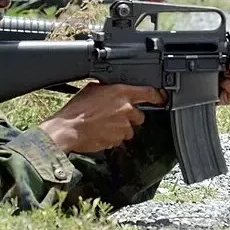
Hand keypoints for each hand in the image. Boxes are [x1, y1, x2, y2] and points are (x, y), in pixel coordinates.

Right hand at [38, 83, 165, 153]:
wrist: (68, 129)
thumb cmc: (77, 109)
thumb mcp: (93, 89)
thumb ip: (109, 89)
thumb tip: (114, 89)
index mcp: (121, 93)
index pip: (149, 93)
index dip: (157, 96)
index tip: (161, 98)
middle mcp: (126, 109)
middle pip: (139, 115)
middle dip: (130, 117)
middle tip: (114, 115)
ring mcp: (123, 126)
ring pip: (129, 129)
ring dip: (121, 128)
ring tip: (104, 125)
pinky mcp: (118, 140)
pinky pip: (120, 139)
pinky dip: (113, 137)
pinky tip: (101, 132)